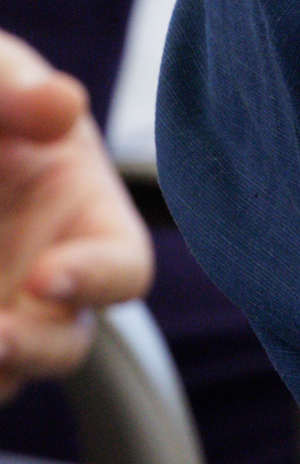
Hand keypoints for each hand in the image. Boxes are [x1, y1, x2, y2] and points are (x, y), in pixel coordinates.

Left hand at [0, 33, 150, 402]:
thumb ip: (20, 89)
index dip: (95, 279)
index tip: (43, 276)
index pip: (124, 269)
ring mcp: (1, 311)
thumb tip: (64, 102)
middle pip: (63, 346)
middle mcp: (46, 280)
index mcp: (86, 216)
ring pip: (4, 374)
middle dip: (30, 350)